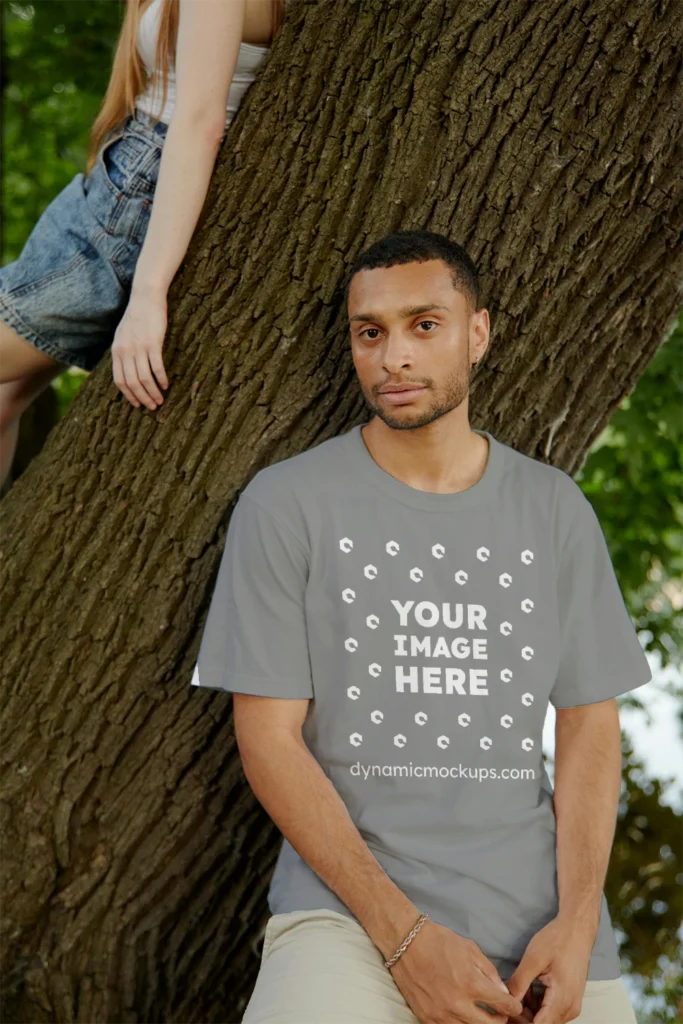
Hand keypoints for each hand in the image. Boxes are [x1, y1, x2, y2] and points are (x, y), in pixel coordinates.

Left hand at [112, 287, 168, 409]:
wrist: (145, 298)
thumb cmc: (137, 317)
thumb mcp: (123, 335)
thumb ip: (123, 352)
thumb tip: (127, 370)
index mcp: (117, 351)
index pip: (119, 381)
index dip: (129, 396)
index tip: (137, 404)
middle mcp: (125, 351)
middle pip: (132, 383)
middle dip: (142, 398)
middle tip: (152, 407)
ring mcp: (138, 347)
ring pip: (144, 378)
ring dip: (153, 392)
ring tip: (161, 400)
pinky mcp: (153, 343)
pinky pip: (156, 367)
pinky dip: (161, 379)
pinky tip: (166, 385)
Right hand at [390, 919, 523, 1022]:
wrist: (406, 942)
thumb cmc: (439, 941)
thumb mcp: (470, 949)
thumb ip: (489, 972)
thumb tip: (502, 992)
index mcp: (471, 983)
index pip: (503, 1005)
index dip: (513, 1006)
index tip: (514, 1005)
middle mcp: (457, 1003)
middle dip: (500, 1020)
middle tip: (500, 1013)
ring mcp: (441, 1014)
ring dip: (479, 1023)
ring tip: (482, 1015)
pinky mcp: (426, 1018)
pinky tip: (462, 1015)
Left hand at [505, 915, 593, 1022]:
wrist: (577, 929)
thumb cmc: (558, 940)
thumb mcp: (533, 959)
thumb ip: (519, 983)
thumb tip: (506, 1001)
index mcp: (562, 1000)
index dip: (520, 1021)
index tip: (506, 1011)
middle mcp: (570, 1008)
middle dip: (522, 1017)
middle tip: (507, 1000)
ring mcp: (572, 1005)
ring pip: (546, 1020)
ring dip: (529, 1011)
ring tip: (517, 991)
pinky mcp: (570, 1000)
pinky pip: (551, 1011)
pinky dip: (537, 1005)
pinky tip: (528, 990)